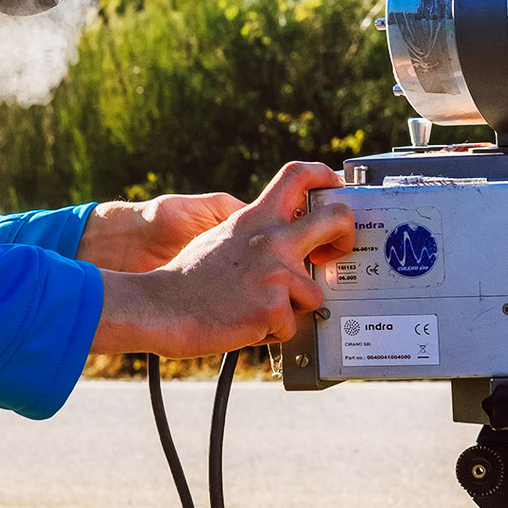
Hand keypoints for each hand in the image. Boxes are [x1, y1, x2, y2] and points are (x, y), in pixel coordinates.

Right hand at [92, 162, 356, 359]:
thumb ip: (256, 234)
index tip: (336, 187)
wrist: (160, 308)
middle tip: (336, 251)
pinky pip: (291, 327)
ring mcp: (276, 272)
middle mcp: (272, 238)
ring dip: (291, 310)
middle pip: (337, 218)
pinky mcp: (273, 308)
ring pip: (313, 294)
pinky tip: (246, 325)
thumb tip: (284, 241)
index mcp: (256, 218)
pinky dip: (272, 333)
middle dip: (347, 235)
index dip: (324, 175)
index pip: (298, 175)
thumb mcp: (223, 238)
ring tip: (256, 310)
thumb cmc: (186, 281)